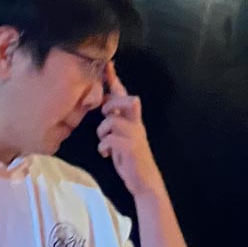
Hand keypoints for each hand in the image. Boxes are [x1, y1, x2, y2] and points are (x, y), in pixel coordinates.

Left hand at [98, 63, 165, 198]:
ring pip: (112, 121)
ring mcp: (135, 136)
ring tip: (104, 143)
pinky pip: (109, 139)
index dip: (116, 80)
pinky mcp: (130, 148)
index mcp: (134, 120)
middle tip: (104, 113)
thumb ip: (117, 121)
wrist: (144, 182)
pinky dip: (103, 147)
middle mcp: (137, 124)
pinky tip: (107, 154)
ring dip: (103, 131)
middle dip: (111, 104)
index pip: (126, 95)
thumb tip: (105, 106)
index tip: (108, 64)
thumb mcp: (123, 136)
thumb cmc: (131, 159)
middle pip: (127, 100)